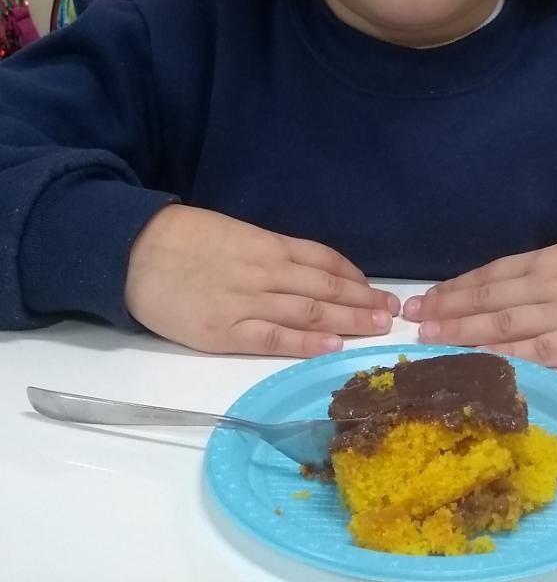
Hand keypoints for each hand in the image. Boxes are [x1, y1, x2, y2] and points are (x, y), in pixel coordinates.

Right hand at [125, 204, 399, 356]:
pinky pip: (273, 337)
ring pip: (309, 311)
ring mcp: (246, 302)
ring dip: (348, 321)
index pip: (325, 261)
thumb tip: (309, 272)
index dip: (356, 277)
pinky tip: (332, 347)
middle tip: (394, 313)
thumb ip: (272, 253)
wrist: (136, 251)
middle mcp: (266, 272)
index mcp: (268, 246)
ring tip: (378, 329)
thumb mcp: (236, 234)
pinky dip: (305, 342)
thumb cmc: (186, 240)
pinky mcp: (224, 331)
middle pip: (326, 287)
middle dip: (363, 302)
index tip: (380, 290)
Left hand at [402, 217, 556, 366]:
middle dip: (445, 312)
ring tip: (429, 340)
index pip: (490, 276)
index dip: (453, 288)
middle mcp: (549, 287)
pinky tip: (477, 360)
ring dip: (463, 333)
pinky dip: (505, 355)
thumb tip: (526, 273)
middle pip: (487, 300)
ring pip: (504, 326)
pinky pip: (539, 352)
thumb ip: (553, 258)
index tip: (423, 300)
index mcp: (548, 260)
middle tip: (409, 322)